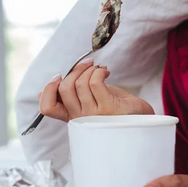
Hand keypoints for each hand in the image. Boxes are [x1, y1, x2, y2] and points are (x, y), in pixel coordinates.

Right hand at [39, 61, 153, 121]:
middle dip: (74, 70)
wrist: (142, 122)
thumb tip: (45, 89)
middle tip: (87, 65)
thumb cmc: (116, 110)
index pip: (48, 108)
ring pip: (79, 83)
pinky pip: (95, 82)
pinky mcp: (109, 108)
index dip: (48, 89)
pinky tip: (106, 73)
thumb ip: (73, 96)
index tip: (59, 76)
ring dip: (90, 69)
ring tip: (100, 69)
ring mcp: (95, 115)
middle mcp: (81, 118)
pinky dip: (99, 72)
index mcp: (73, 117)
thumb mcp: (91, 102)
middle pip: (64, 89)